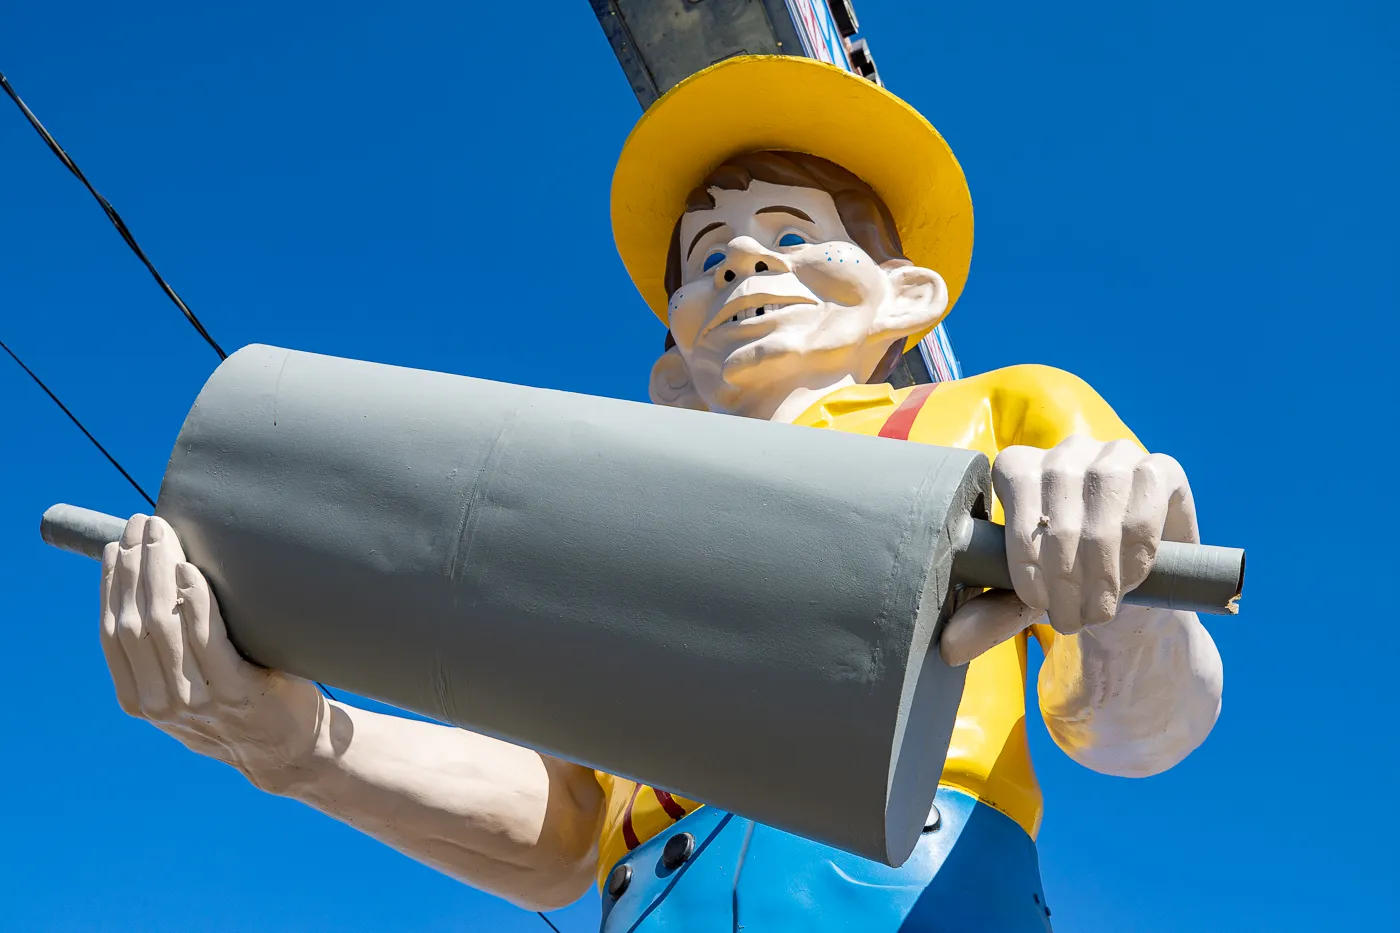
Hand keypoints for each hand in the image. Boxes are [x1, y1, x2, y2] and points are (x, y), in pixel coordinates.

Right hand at [99, 514, 324, 792]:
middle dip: (134, 566)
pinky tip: (192, 571)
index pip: (111, 633)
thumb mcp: (186, 687)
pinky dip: (197, 602)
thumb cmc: (239, 704)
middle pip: (134, 621)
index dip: (111, 586)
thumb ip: (164, 653)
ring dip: (160, 571)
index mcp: (138, 699)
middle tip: (142, 524)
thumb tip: (153, 583)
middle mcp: (160, 702)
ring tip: (163, 533)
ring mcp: (197, 699)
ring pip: (164, 624)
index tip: (117, 547)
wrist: (289, 749)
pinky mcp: (238, 692)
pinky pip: (208, 639)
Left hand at [941, 435, 1197, 664]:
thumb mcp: (1025, 598)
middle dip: (1063, 582)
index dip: (1024, 556)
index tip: (1036, 602)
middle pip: (1058, 518)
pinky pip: (1142, 517)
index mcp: (1019, 465)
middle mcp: (1065, 450)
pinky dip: (1134, 560)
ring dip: (1099, 578)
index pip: (1015, 495)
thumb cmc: (1065, 581)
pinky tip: (1129, 583)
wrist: (1128, 582)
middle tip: (1069, 621)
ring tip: (1096, 612)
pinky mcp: (1160, 469)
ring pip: (1101, 518)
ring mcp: (1115, 453)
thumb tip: (949, 646)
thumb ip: (989, 615)